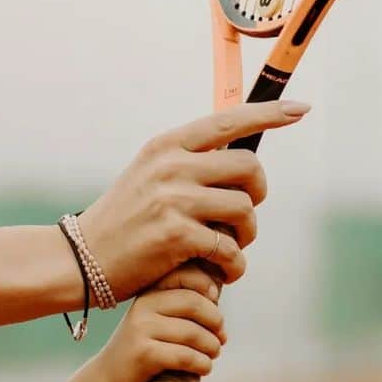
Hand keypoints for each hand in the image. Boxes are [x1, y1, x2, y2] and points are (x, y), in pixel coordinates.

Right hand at [77, 101, 308, 296]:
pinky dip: (233, 264)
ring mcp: (174, 199)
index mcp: (166, 146)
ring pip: (245, 208)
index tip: (300, 109)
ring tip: (228, 248)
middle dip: (257, 193)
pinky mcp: (177, 235)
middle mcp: (171, 165)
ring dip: (246, 234)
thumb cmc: (124, 222)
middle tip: (242, 217)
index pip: (228, 121)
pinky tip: (222, 272)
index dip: (269, 113)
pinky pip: (230, 248)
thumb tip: (240, 163)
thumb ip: (188, 164)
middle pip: (249, 166)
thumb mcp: (149, 177)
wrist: (81, 259)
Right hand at [86, 264, 226, 381]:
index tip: (215, 307)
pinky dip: (202, 364)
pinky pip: (185, 356)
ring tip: (212, 354)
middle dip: (216, 322)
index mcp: (149, 293)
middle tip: (221, 338)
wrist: (110, 377)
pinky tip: (204, 368)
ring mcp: (141, 329)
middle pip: (194, 304)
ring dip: (212, 347)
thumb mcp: (157, 320)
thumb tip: (217, 298)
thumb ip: (180, 307)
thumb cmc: (145, 348)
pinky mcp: (144, 354)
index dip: (208, 289)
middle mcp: (143, 306)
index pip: (185, 276)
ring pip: (193, 333)